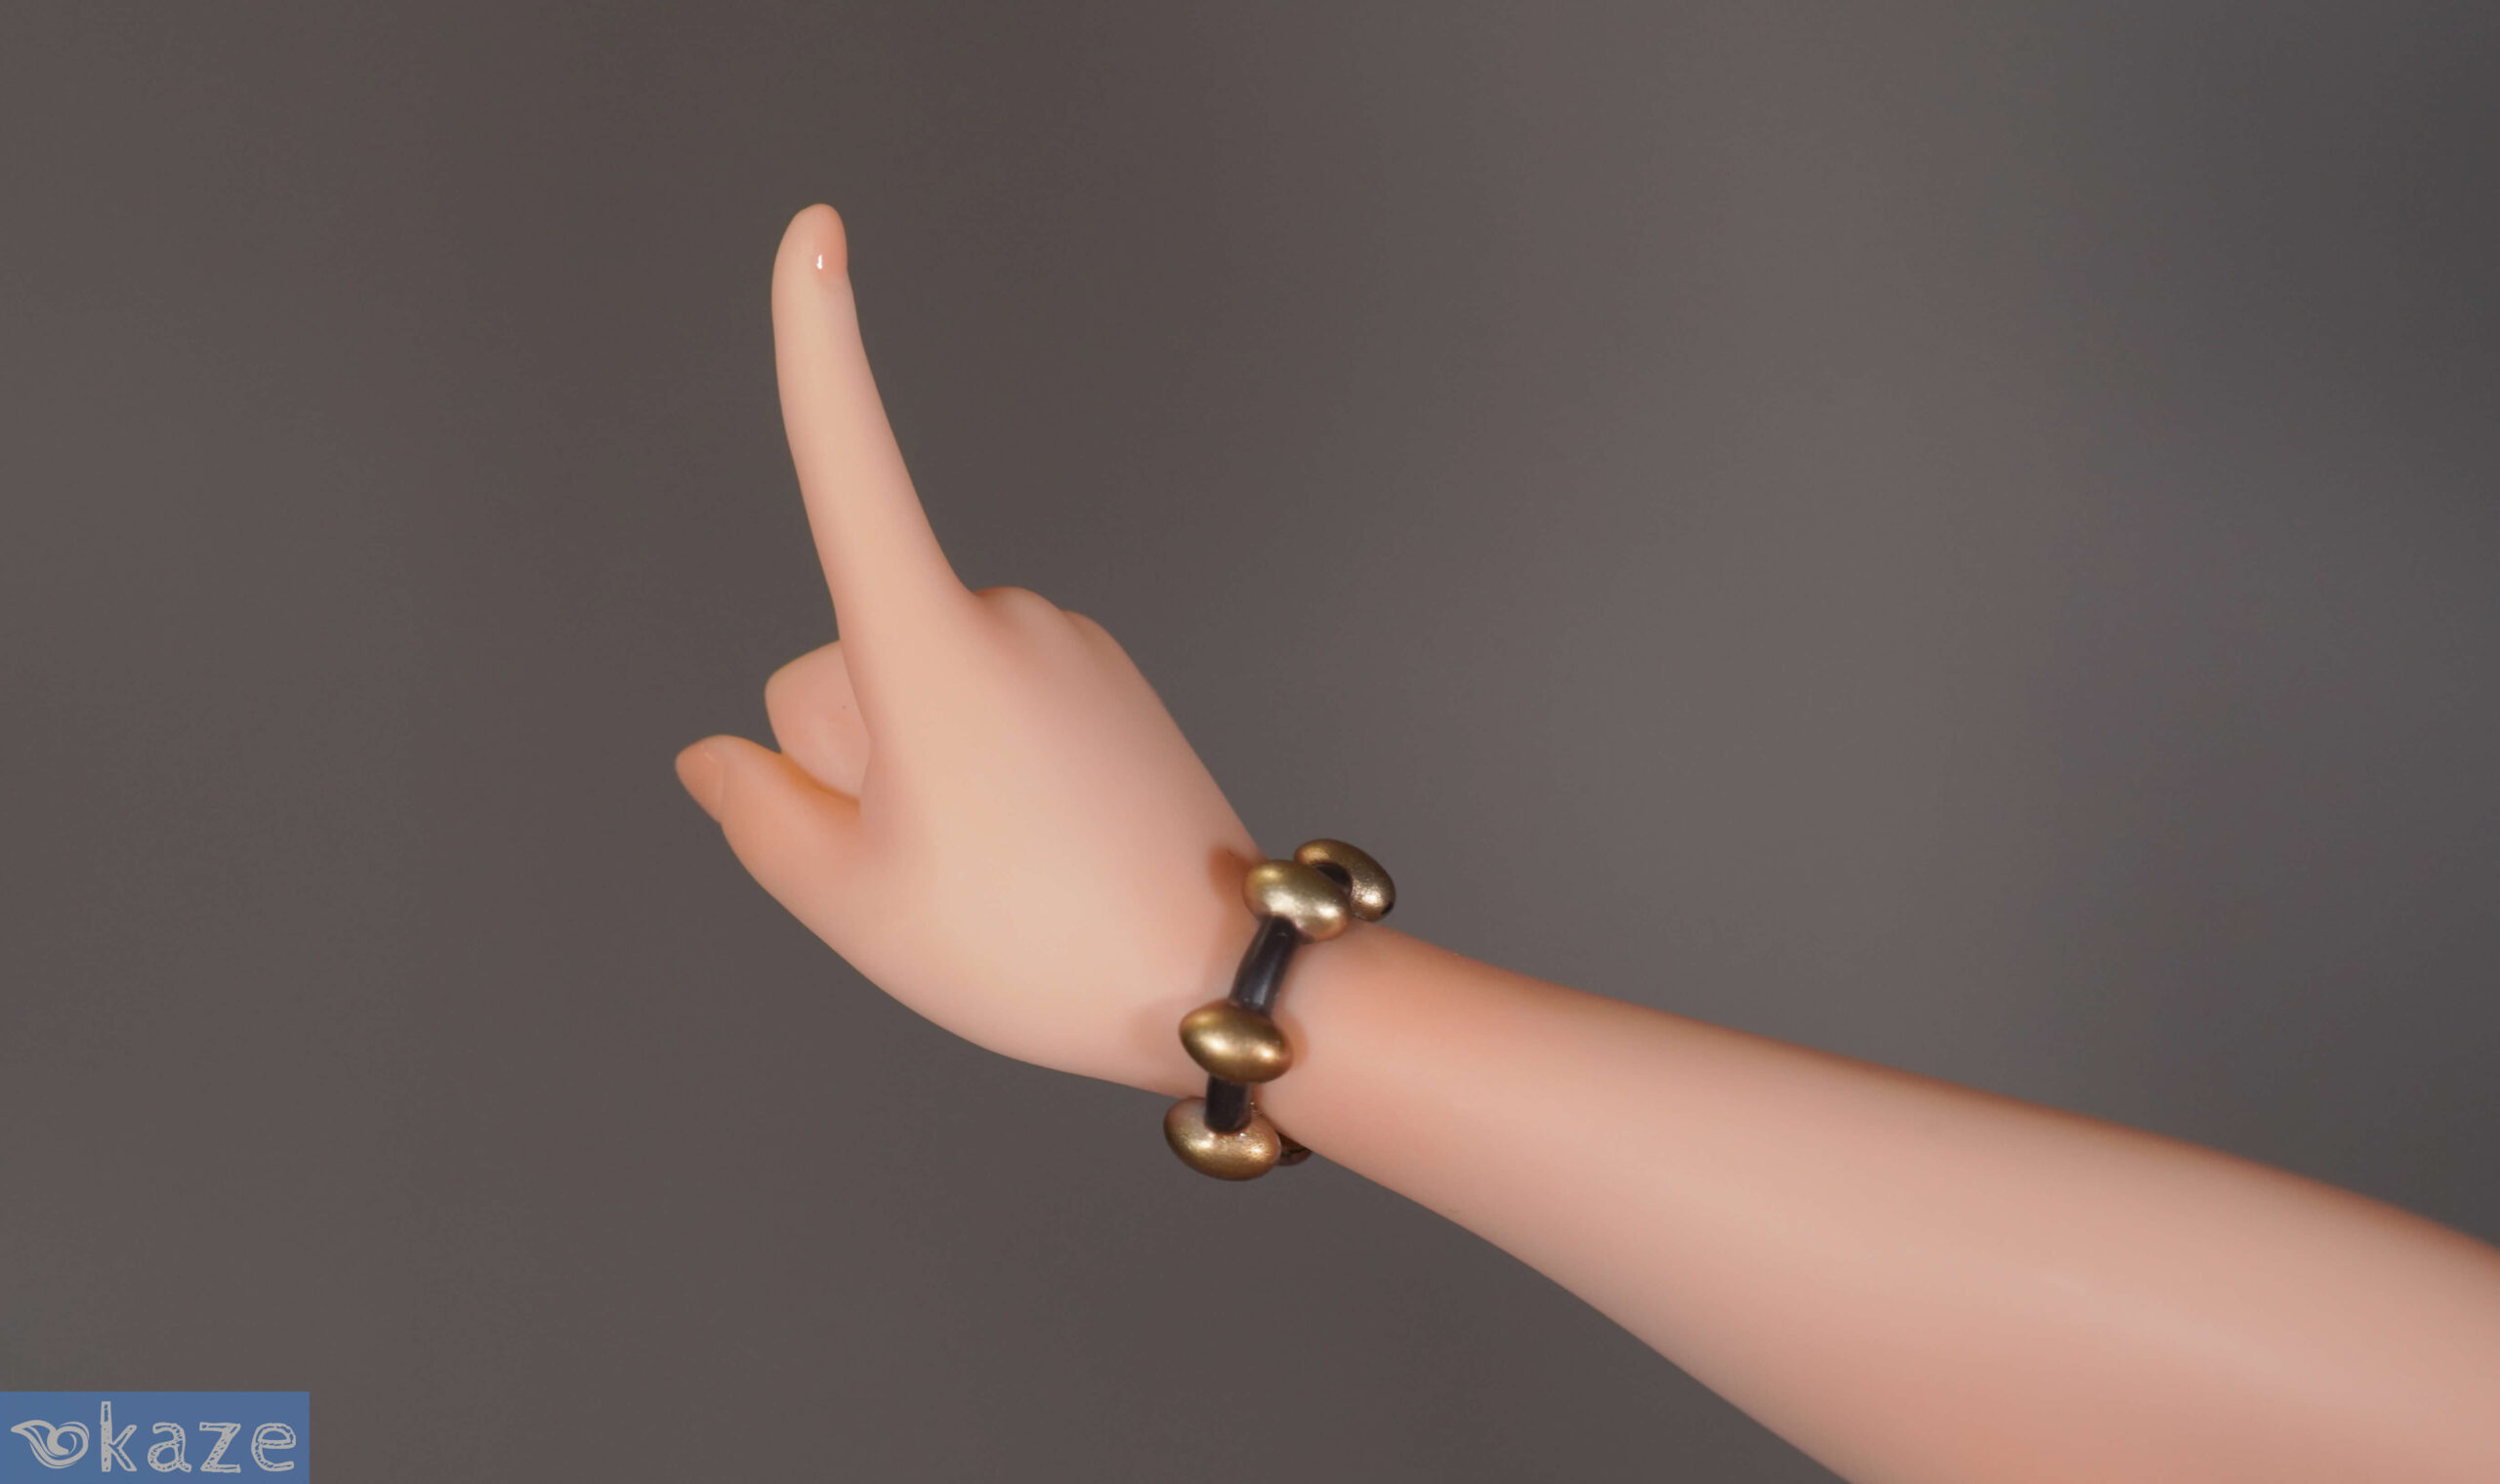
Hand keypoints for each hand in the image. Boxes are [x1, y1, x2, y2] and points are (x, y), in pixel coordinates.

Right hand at [674, 204, 1260, 1097]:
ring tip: (1001, 861)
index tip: (816, 230)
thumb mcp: (852, 903)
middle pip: (841, 663)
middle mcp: (999, 612)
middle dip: (849, 753)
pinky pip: (985, 695)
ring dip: (919, 765)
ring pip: (914, 684)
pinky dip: (981, 758)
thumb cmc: (1028, 944)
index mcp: (927, 646)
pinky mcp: (1101, 672)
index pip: (850, 469)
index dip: (819, 347)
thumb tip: (718, 757)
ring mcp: (1060, 639)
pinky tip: (1039, 840)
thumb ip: (756, 813)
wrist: (1217, 977)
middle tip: (935, 858)